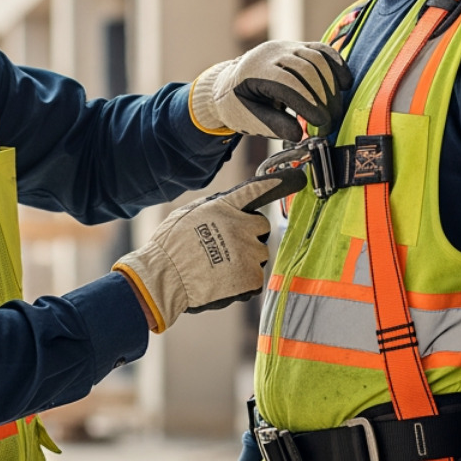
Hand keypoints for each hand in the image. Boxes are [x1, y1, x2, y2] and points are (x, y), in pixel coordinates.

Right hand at [112, 171, 298, 332]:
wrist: (164, 278)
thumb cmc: (170, 248)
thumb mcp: (188, 214)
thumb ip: (214, 210)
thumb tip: (228, 210)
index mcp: (224, 208)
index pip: (256, 190)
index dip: (277, 183)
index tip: (297, 177)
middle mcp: (241, 226)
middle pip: (261, 227)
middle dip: (249, 235)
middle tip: (225, 247)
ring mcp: (248, 252)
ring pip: (258, 254)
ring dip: (245, 260)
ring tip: (218, 268)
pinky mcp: (251, 277)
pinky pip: (254, 279)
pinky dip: (242, 284)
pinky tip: (221, 282)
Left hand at [190, 41, 352, 141]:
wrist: (230, 83)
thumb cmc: (238, 103)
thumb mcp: (247, 118)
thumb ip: (272, 125)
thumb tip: (300, 134)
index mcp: (255, 69)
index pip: (287, 82)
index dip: (307, 102)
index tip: (321, 123)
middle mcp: (272, 52)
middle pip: (306, 69)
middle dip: (322, 97)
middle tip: (331, 123)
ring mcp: (287, 47)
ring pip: (317, 58)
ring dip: (331, 86)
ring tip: (335, 111)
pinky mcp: (299, 47)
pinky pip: (323, 50)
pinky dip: (337, 66)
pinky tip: (345, 84)